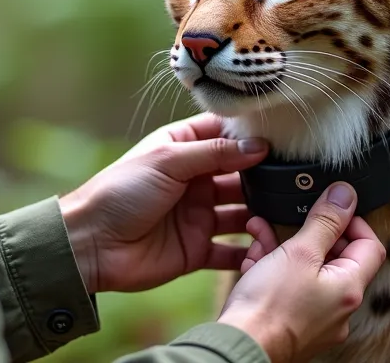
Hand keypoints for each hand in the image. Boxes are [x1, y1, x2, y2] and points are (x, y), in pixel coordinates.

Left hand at [57, 113, 269, 293]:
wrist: (91, 245)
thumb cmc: (120, 193)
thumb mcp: (167, 161)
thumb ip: (214, 153)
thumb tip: (257, 146)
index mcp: (181, 151)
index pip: (223, 137)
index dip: (250, 137)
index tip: (284, 138)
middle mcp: (193, 182)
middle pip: (239, 176)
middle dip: (264, 178)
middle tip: (298, 179)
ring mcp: (197, 217)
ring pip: (241, 213)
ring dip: (262, 213)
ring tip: (290, 212)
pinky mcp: (196, 250)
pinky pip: (231, 251)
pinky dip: (249, 251)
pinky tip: (270, 248)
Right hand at [217, 183, 386, 362]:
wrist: (240, 345)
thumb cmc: (269, 305)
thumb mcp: (299, 252)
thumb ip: (325, 221)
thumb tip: (346, 195)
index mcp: (349, 289)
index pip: (370, 245)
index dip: (352, 221)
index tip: (329, 209)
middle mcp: (339, 308)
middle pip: (336, 257)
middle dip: (308, 233)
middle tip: (287, 218)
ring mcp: (317, 318)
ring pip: (308, 271)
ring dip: (285, 248)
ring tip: (260, 232)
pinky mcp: (294, 323)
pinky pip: (292, 288)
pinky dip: (276, 270)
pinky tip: (254, 257)